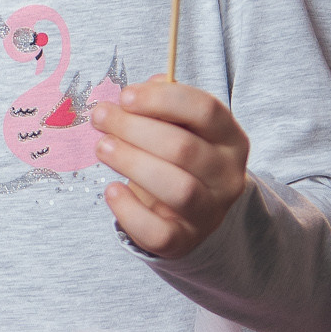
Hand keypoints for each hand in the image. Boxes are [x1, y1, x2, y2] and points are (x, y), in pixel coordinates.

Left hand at [93, 76, 249, 259]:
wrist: (189, 211)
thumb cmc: (177, 155)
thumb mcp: (178, 124)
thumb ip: (161, 103)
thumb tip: (139, 91)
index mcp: (229, 138)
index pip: (207, 110)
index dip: (162, 99)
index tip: (125, 96)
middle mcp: (227, 176)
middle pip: (184, 148)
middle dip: (134, 128)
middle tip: (100, 118)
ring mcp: (209, 211)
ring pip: (178, 188)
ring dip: (132, 162)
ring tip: (103, 147)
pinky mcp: (184, 240)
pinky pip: (160, 232)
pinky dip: (130, 210)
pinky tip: (112, 190)